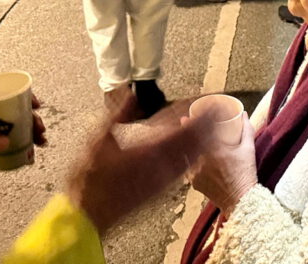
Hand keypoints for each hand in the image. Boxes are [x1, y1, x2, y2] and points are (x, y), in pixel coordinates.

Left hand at [0, 95, 46, 165]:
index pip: (7, 94)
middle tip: (40, 131)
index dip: (24, 98)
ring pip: (14, 127)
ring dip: (28, 134)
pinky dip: (19, 146)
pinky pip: (7, 141)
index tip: (36, 105)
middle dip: (31, 120)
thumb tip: (7, 143)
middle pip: (15, 112)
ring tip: (39, 143)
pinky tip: (27, 153)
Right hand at [68, 99, 214, 235]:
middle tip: (219, 109)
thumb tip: (129, 93)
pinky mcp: (161, 191)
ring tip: (216, 126)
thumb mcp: (98, 140)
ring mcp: (163, 179)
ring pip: (193, 156)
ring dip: (206, 139)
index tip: (208, 100)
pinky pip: (185, 171)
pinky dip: (195, 156)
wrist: (89, 215)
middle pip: (194, 141)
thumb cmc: (90, 179)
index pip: (182, 127)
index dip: (198, 113)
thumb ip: (117, 115)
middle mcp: (161, 165)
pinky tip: (198, 151)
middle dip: (209, 123)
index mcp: (148, 150)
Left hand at [187, 111, 258, 216]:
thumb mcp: (248, 148)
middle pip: (188, 144)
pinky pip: (188, 169)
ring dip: (185, 149)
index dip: (188, 124)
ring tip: (185, 142)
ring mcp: (196, 173)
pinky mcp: (194, 183)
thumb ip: (246, 129)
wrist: (241, 199)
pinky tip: (190, 159)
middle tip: (183, 125)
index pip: (197, 133)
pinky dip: (189, 163)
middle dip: (184, 134)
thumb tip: (243, 114)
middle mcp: (202, 161)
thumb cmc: (246, 173)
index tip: (185, 118)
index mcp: (215, 150)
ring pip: (186, 157)